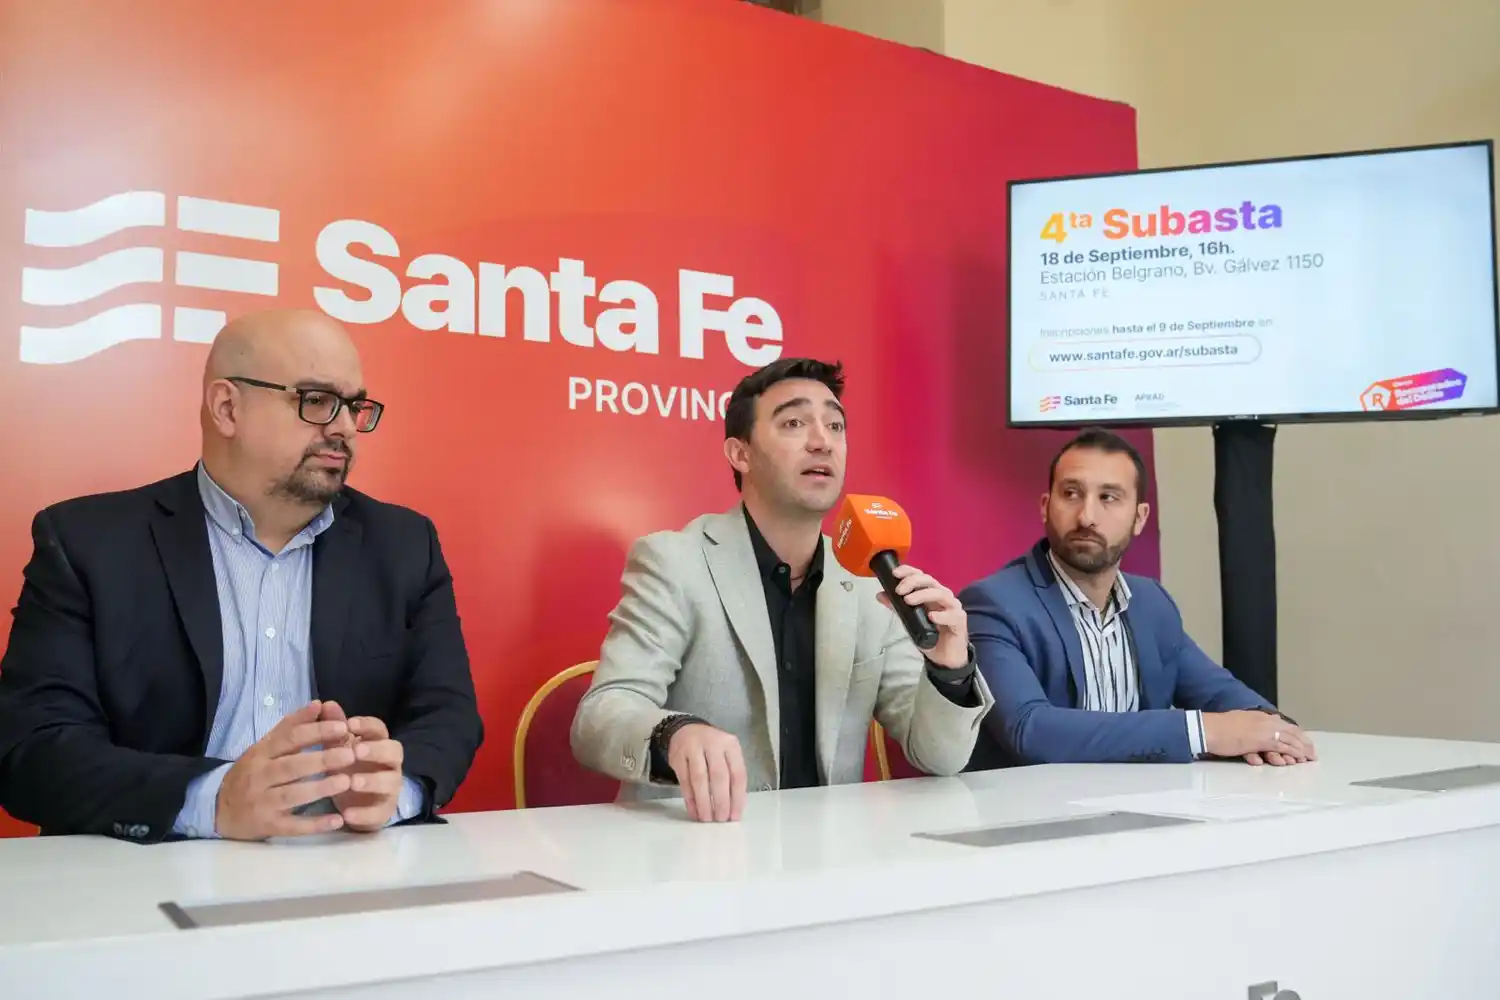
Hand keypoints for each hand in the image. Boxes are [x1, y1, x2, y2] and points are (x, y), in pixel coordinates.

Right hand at [215, 701, 353, 839]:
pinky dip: (315, 825)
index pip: (289, 739)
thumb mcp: (265, 746)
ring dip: (320, 789)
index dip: (316, 732)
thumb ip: (291, 726)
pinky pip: (292, 826)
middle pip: (291, 766)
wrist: (217, 809)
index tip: (342, 727)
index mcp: (261, 753)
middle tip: (351, 754)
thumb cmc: (250, 773)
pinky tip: (338, 820)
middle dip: (322, 759)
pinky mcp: (268, 826)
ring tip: (346, 782)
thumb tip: (319, 704)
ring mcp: (262, 803)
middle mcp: (259, 776)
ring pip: (292, 795)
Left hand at [318, 701, 405, 831]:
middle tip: (356, 751)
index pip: (380, 729)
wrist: (352, 808)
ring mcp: (390, 789)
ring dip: (373, 780)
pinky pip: (379, 812)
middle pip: (394, 751)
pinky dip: (364, 813)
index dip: (367, 725)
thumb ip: (333, 728)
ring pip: (392, 781)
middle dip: (376, 750)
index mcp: (378, 745)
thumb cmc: (346, 771)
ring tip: (352, 782)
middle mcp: (389, 765)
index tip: (349, 724)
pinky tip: (347, 814)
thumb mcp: (337, 750)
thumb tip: (326, 703)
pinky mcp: (383, 812)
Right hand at [666, 723, 746, 822]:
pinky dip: (690, 799)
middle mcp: (713, 744)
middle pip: (719, 776)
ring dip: (704, 802)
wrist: (685, 730)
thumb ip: (732, 775)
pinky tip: (694, 811)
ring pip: (700, 779)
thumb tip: (734, 807)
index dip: (737, 797)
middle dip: (721, 801)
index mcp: (730, 745)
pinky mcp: (677, 757)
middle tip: (720, 819)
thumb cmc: (712, 748)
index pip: (738, 773)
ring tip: (707, 819)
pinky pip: (684, 782)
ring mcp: (693, 749)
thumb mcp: (726, 754)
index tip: (735, 816)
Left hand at [877, 564, 969, 668]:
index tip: (895, 573)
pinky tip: (931, 616)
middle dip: (913, 582)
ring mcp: (953, 607)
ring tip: (909, 600)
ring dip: (923, 595)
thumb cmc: (930, 634)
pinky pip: (952, 615)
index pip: (921, 575)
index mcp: (931, 592)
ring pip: (941, 594)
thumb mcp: (909, 619)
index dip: (909, 571)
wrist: (945, 656)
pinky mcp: (959, 621)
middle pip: (930, 581)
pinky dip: (941, 615)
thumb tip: (880, 595)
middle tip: (899, 591)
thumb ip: (897, 607)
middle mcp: (943, 596)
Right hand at [1203, 711, 1316, 765]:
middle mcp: (1265, 721)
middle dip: (1304, 743)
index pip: (1284, 725)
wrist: (1208, 728)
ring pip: (1289, 740)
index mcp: (1259, 717)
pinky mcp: (1261, 740)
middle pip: (1291, 732)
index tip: (1303, 743)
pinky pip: (1282, 747)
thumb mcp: (1238, 725)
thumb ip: (1251, 731)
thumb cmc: (1217, 729)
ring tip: (1308, 759)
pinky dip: (1291, 754)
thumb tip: (1258, 742)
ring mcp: (1264, 730)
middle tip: (1312, 754)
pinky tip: (1296, 760)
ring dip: (1300, 750)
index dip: (1296, 735)